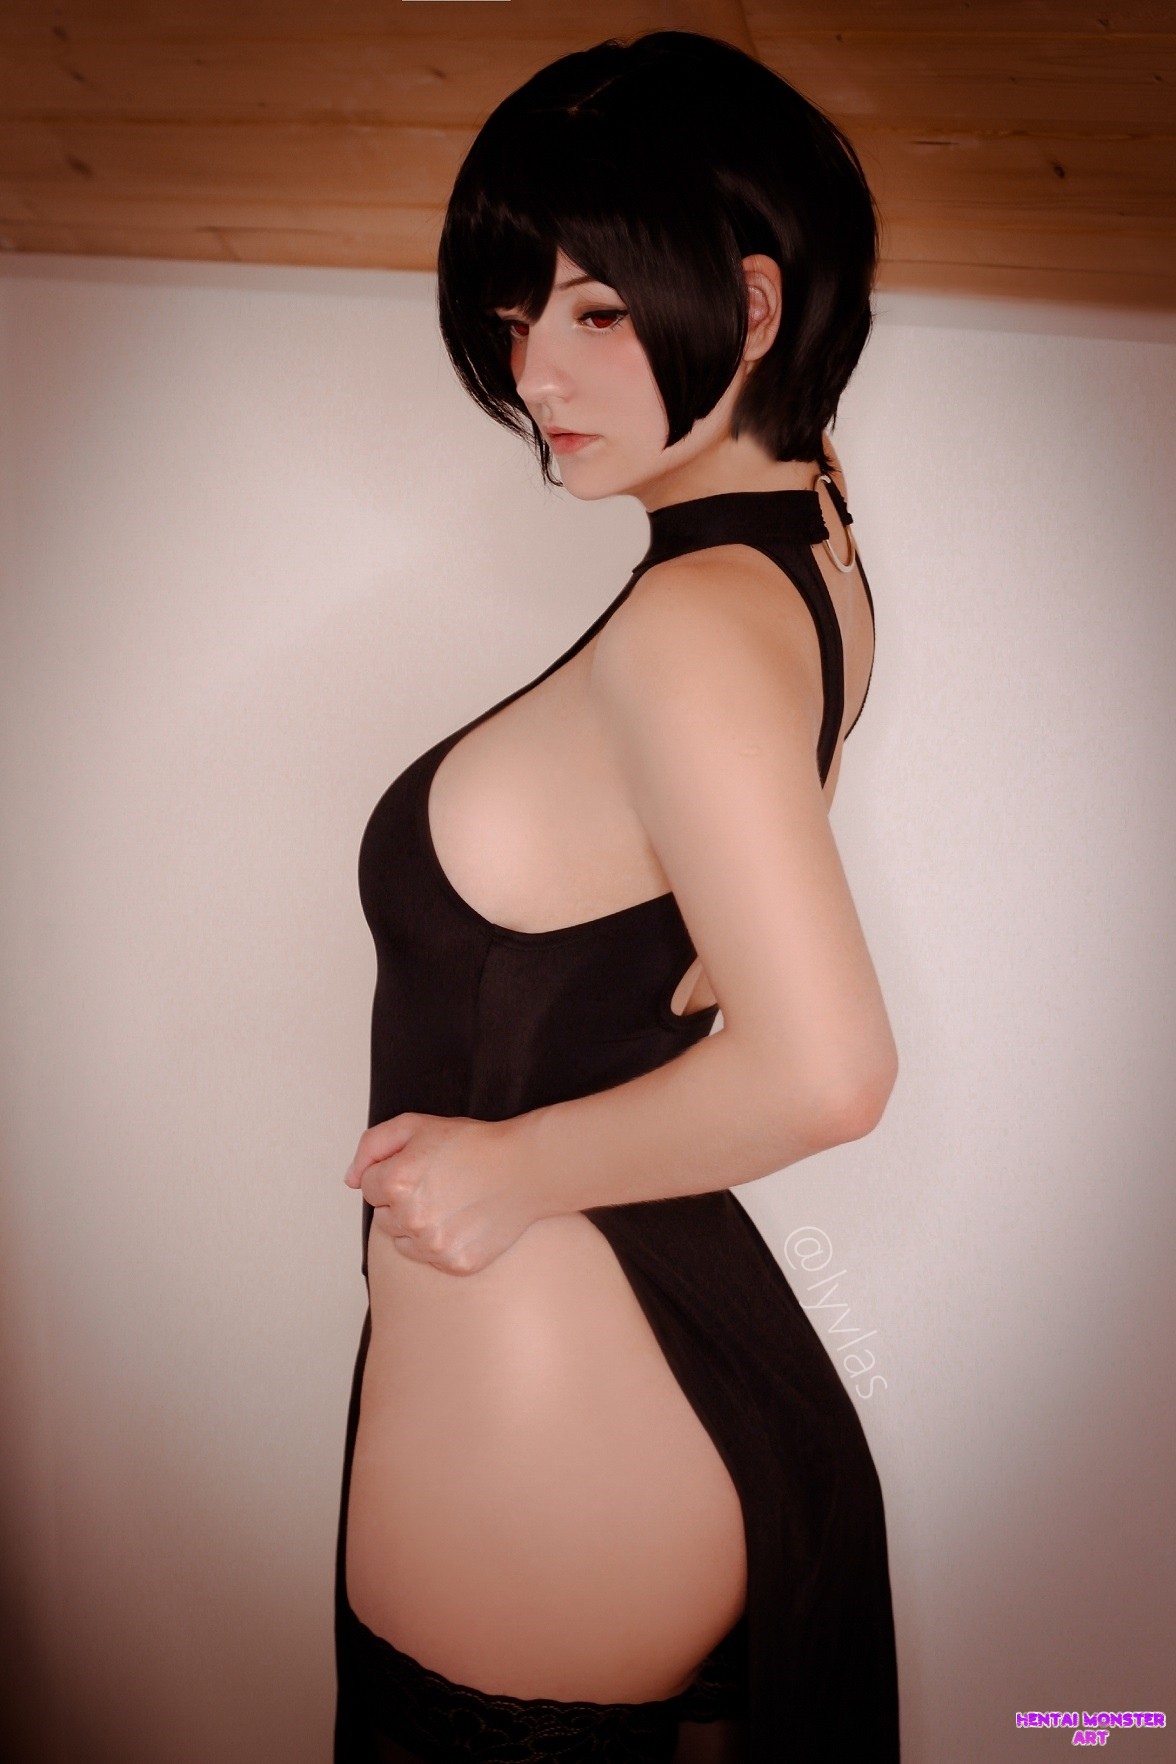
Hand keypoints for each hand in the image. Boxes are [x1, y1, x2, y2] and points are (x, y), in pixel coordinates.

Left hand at [343, 1113, 535, 1275]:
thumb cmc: (472, 1143)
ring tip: (451, 1202)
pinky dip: (441, 1244)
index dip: (393, 1173)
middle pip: (383, 1217)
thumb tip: (350, 1180)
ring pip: (403, 1240)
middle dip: (402, 1200)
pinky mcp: (456, 1264)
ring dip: (418, 1225)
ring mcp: (434, 1245)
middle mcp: (411, 1218)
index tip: (421, 1167)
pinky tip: (463, 1221)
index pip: (368, 1188)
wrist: (527, 1168)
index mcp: (396, 1181)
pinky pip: (429, 1259)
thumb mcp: (416, 1125)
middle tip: (439, 1183)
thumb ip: (372, 1146)